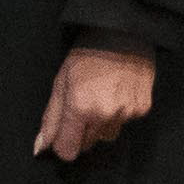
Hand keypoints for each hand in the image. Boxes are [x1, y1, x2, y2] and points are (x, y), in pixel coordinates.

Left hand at [35, 42, 160, 164]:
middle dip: (81, 131)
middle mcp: (105, 115)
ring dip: (101, 124)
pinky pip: (125, 123)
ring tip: (101, 96)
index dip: (63, 143)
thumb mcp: (61, 82)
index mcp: (80, 107)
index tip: (63, 132)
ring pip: (107, 135)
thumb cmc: (87, 55)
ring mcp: (126, 113)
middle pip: (87, 144)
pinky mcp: (142, 109)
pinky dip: (119, 114)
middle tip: (82, 104)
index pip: (68, 151)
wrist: (122, 33)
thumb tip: (41, 148)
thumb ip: (51, 118)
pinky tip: (117, 93)